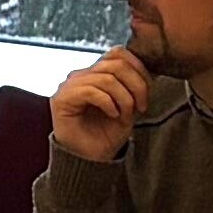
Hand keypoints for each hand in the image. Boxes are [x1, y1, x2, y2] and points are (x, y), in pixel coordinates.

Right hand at [48, 46, 152, 164]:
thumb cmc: (107, 134)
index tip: (148, 92)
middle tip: (141, 106)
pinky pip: (91, 91)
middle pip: (116, 63)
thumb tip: (151, 70)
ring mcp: (69, 85)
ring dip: (124, 98)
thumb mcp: (129, 105)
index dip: (138, 68)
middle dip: (136, 85)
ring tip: (126, 114)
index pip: (118, 53)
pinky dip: (109, 103)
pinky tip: (113, 115)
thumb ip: (133, 85)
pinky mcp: (61, 99)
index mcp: (95, 73)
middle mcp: (81, 75)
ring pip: (106, 78)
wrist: (90, 159)